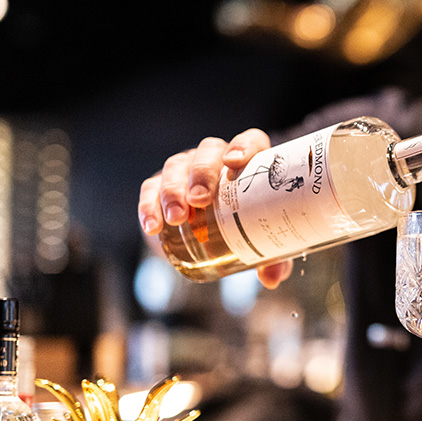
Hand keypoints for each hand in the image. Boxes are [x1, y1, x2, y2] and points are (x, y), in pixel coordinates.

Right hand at [137, 129, 293, 288]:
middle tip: (200, 200)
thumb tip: (271, 279)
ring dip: (174, 190)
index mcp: (248, 164)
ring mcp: (187, 169)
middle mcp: (216, 159)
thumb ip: (273, 258)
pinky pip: (150, 188)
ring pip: (177, 167)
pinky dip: (148, 206)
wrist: (210, 238)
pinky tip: (153, 226)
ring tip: (176, 218)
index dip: (243, 146)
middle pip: (208, 151)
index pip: (250, 142)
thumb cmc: (244, 231)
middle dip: (202, 174)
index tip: (236, 163)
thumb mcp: (261, 244)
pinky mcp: (160, 185)